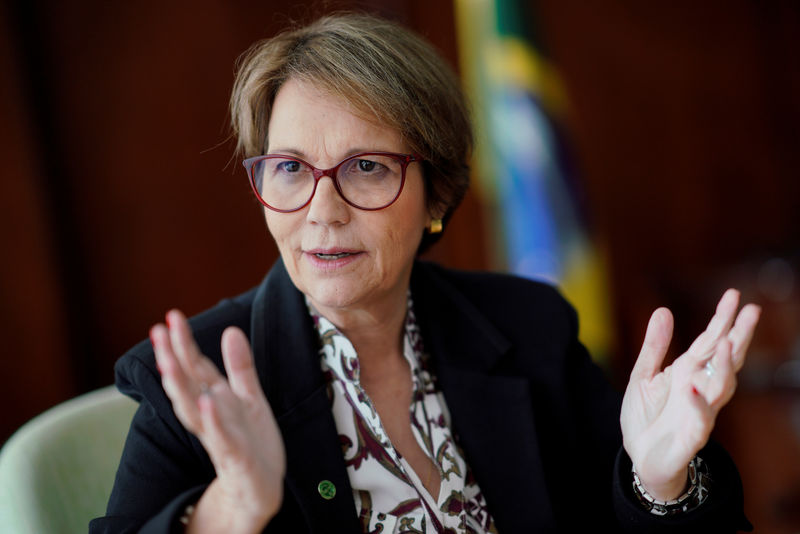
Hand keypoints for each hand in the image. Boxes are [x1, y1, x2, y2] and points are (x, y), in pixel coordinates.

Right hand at [150, 310, 285, 532]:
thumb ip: (239, 366)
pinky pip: (221, 437)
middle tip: (157, 329)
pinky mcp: (234, 457)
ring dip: (180, 386)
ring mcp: (219, 436)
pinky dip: (213, 420)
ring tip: (168, 361)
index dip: (183, 342)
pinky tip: (208, 401)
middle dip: (171, 357)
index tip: (171, 316)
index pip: (194, 367)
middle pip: (185, 384)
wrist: (262, 488)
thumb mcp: (249, 397)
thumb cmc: (252, 442)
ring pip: (192, 410)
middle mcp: (210, 416)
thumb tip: (230, 329)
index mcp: (214, 399)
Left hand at [620, 289, 759, 500]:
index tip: (735, 294)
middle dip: (739, 335)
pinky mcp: (693, 434)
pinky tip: (692, 389)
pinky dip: (697, 404)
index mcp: (688, 371)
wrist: (639, 456)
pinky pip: (699, 418)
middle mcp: (700, 387)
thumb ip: (654, 346)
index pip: (710, 340)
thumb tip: (663, 310)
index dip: (722, 318)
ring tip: (725, 342)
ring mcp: (700, 410)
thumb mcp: (642, 375)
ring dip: (724, 366)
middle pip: (726, 358)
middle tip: (752, 311)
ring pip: (721, 387)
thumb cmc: (646, 416)